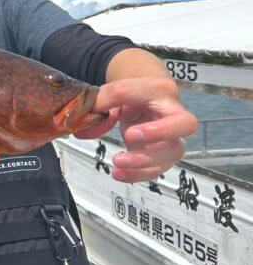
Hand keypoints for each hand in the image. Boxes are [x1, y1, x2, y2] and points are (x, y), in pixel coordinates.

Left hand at [76, 77, 196, 182]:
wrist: (148, 101)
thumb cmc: (132, 96)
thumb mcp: (113, 93)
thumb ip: (98, 105)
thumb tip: (79, 126)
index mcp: (160, 90)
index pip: (145, 90)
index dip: (123, 97)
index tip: (100, 108)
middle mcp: (175, 113)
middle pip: (185, 124)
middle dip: (160, 132)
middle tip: (131, 136)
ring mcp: (173, 137)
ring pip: (173, 152)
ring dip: (144, 160)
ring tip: (117, 161)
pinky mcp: (164, 155)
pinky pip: (159, 169)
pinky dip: (138, 174)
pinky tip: (119, 174)